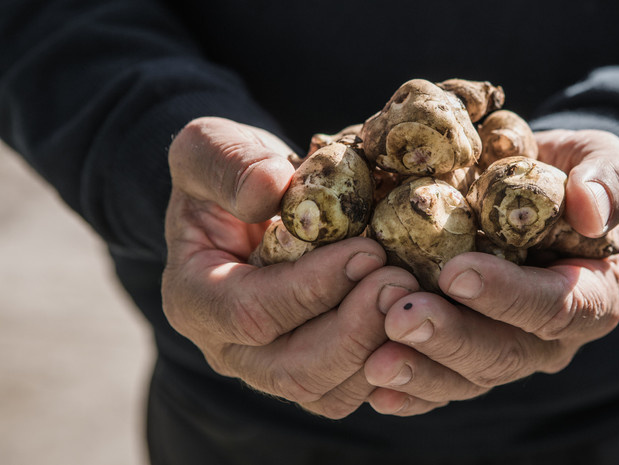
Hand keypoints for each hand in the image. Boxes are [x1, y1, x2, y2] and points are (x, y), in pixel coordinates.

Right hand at [161, 117, 418, 417]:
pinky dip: (389, 367)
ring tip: (416, 299)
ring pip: (327, 393)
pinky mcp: (311, 372)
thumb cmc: (228, 174)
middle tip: (402, 283)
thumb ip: (228, 164)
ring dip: (377, 352)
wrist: (251, 203)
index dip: (312, 288)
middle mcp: (228, 348)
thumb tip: (270, 189)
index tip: (368, 251)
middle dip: (354, 331)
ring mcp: (269, 368)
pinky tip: (418, 325)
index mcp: (194, 297)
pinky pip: (350, 391)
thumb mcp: (210, 147)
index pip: (252, 312)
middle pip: (292, 371)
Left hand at [363, 129, 618, 414]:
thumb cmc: (564, 175)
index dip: (507, 295)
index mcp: (591, 296)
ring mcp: (505, 355)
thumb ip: (609, 179)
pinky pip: (439, 388)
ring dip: (421, 372)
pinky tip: (373, 389)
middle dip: (451, 339)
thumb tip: (590, 210)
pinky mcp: (466, 363)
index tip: (456, 272)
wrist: (524, 197)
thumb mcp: (600, 160)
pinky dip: (408, 393)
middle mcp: (549, 339)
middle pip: (505, 354)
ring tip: (376, 360)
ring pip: (467, 380)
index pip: (556, 306)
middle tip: (401, 318)